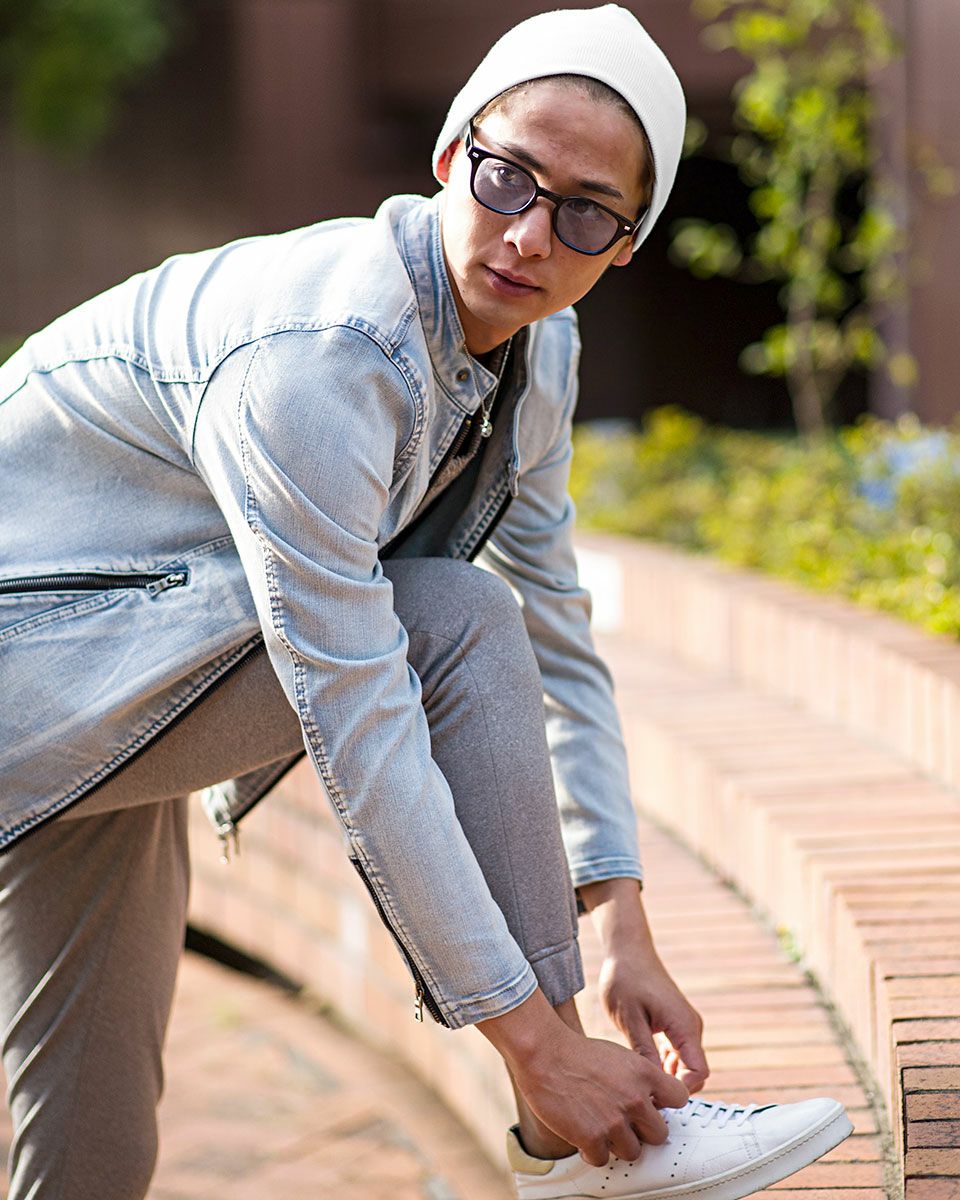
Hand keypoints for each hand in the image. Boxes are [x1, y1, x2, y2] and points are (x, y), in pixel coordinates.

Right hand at [478, 990, 688, 1166]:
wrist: (544, 1053)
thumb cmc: (577, 1053)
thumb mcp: (619, 1056)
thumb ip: (638, 1078)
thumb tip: (651, 1100)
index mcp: (644, 1073)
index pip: (679, 1098)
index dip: (666, 1105)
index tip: (654, 1106)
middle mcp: (635, 1099)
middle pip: (659, 1134)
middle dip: (642, 1131)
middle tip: (624, 1123)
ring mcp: (614, 1121)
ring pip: (632, 1152)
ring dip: (617, 1143)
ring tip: (600, 1128)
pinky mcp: (592, 1137)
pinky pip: (603, 1159)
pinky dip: (592, 1151)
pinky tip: (583, 1135)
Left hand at [580, 878, 708, 1093]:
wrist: (627, 950)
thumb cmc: (625, 979)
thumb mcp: (629, 1018)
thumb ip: (644, 1052)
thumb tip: (654, 1085)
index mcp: (684, 1025)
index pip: (698, 1073)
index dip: (680, 1091)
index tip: (653, 1099)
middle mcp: (691, 1027)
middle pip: (694, 1073)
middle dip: (673, 1089)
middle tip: (642, 1098)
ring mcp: (685, 1025)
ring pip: (685, 1065)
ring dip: (667, 1078)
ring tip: (638, 1086)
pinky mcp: (676, 1024)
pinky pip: (678, 1054)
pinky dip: (664, 1066)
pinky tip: (640, 1069)